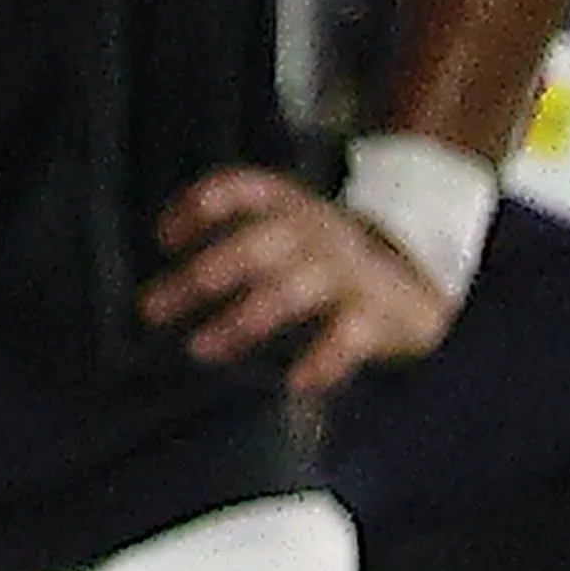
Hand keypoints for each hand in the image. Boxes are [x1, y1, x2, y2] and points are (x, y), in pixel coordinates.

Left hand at [147, 165, 459, 395]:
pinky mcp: (378, 312)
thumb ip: (227, 244)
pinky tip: (297, 383)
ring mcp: (348, 272)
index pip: (242, 187)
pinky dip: (324, 359)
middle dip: (199, 277)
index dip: (200, 205)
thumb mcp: (280, 235)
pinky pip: (349, 334)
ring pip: (292, 291)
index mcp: (288, 207)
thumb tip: (152, 292)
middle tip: (152, 310)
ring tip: (200, 348)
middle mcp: (316, 233)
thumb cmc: (320, 262)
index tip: (164, 238)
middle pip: (255, 245)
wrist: (417, 281)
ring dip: (242, 321)